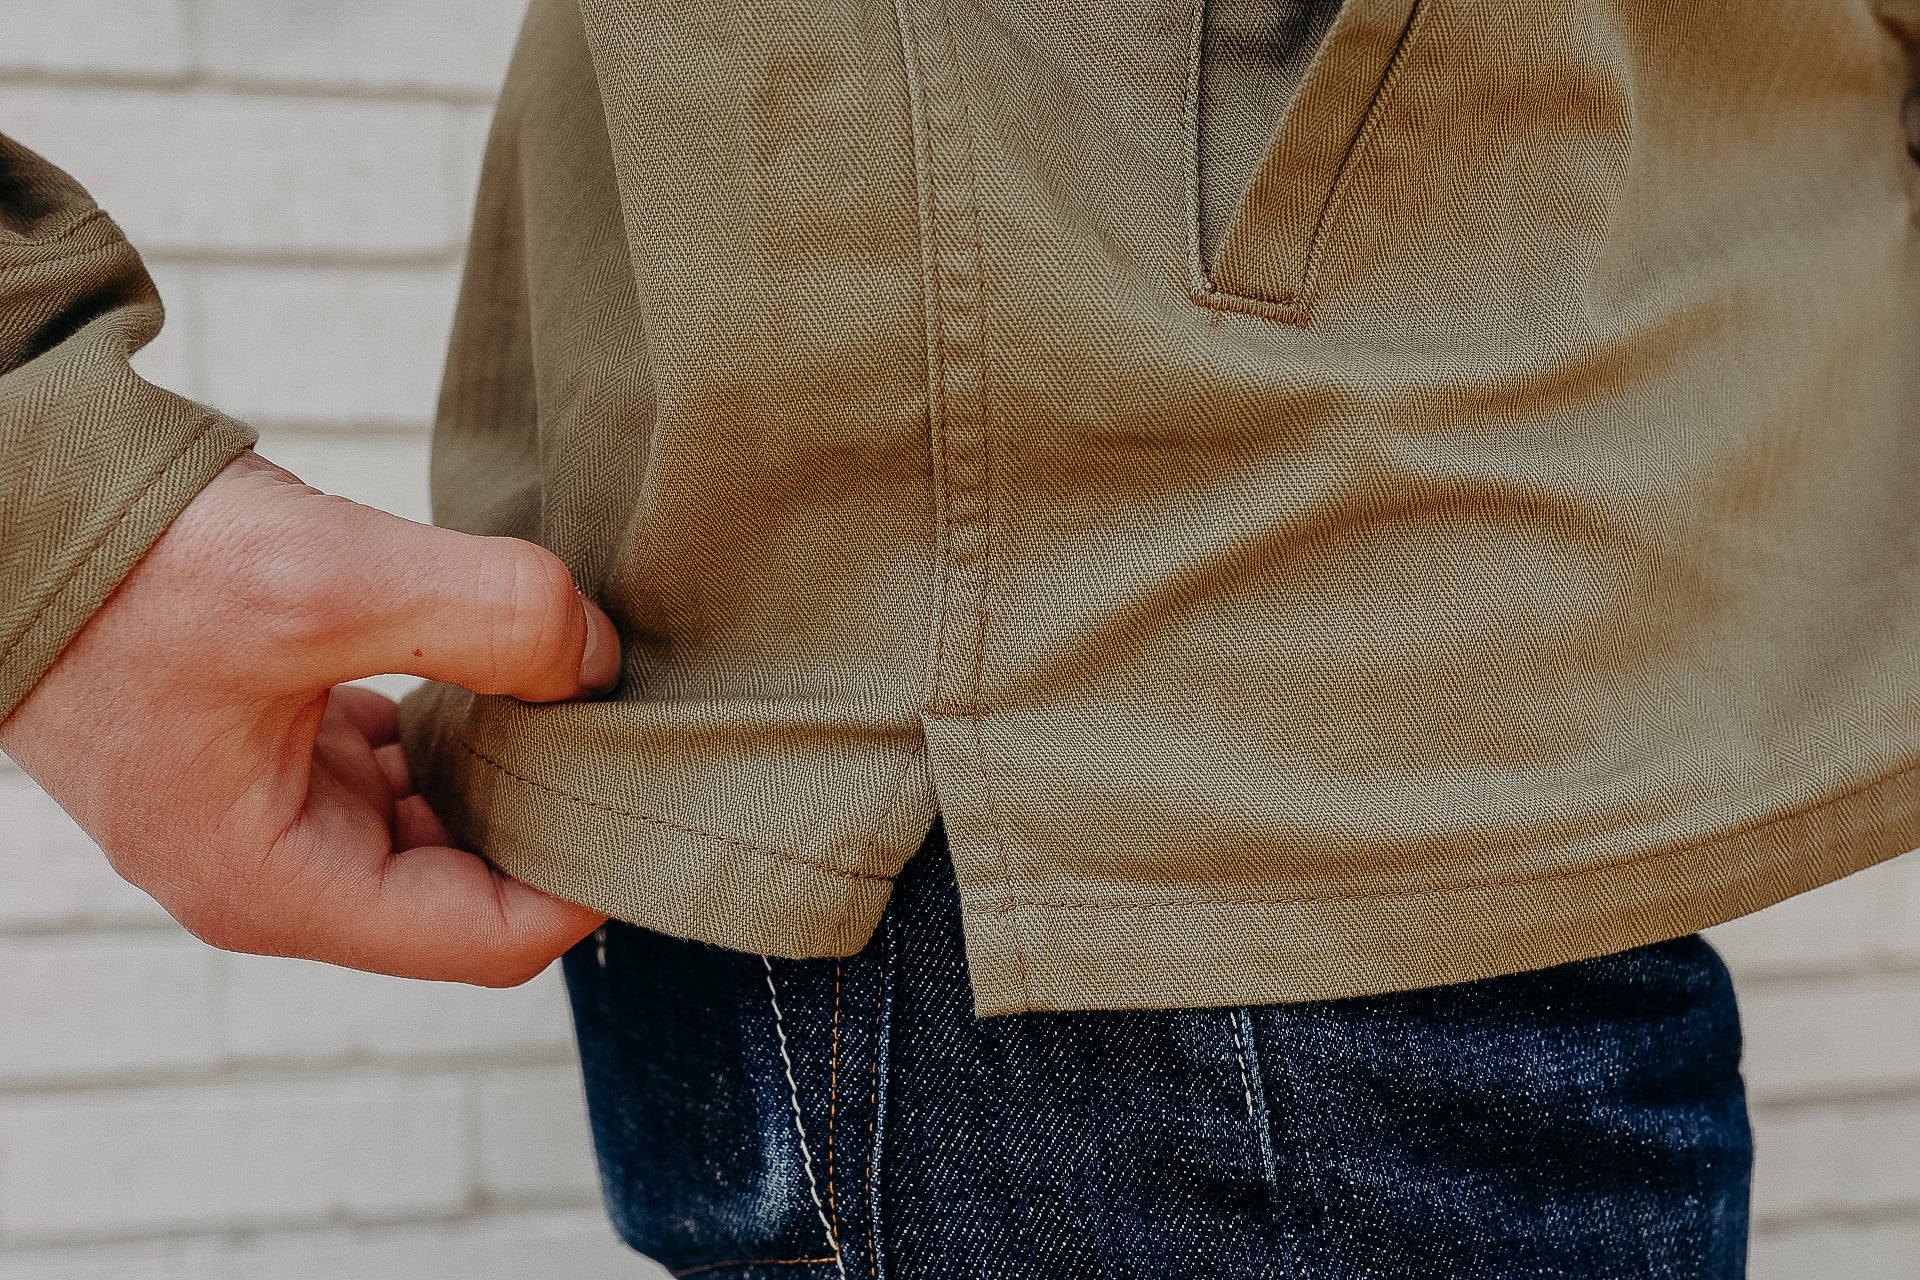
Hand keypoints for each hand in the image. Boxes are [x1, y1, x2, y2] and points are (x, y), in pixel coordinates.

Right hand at [0, 451, 618, 984]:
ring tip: (569, 678)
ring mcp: (276, 804)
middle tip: (625, 722)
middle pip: (473, 882)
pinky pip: (405, 756)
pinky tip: (497, 652)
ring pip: (444, 814)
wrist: (12, 501)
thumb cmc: (129, 570)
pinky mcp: (279, 740)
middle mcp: (280, 867)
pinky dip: (461, 713)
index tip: (650, 792)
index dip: (585, 879)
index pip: (486, 938)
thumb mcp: (325, 584)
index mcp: (280, 885)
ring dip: (509, 755)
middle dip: (552, 811)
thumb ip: (488, 616)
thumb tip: (597, 657)